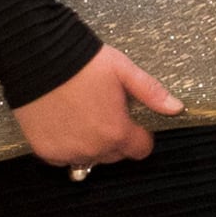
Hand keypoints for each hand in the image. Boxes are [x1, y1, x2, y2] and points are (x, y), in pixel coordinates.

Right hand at [12, 43, 179, 170]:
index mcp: (117, 132)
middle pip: (114, 155)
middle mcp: (93, 149)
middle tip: (102, 111)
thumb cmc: (84, 62)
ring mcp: (68, 152)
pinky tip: (62, 123)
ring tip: (81, 116)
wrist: (37, 57)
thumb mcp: (123, 71)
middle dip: (114, 138)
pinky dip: (65, 146)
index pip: (140, 150)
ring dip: (90, 144)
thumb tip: (177, 108)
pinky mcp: (46, 151)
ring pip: (89, 158)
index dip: (139, 134)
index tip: (130, 119)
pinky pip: (63, 158)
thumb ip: (151, 93)